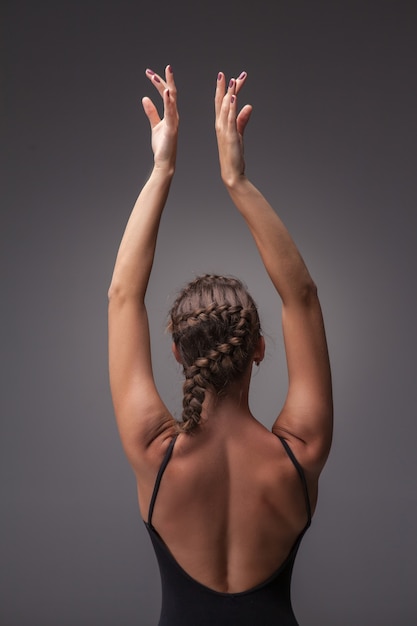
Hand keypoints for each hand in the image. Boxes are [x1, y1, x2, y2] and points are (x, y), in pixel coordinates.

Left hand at [142, 65, 178, 171]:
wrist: (165, 161)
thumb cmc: (162, 146)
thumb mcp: (155, 125)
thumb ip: (151, 112)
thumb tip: (145, 98)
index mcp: (171, 114)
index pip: (167, 94)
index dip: (159, 82)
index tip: (150, 73)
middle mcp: (174, 115)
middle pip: (170, 93)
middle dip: (164, 80)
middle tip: (153, 70)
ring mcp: (174, 121)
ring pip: (171, 100)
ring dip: (165, 86)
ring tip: (160, 75)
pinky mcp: (171, 128)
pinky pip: (170, 112)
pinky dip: (168, 101)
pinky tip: (165, 92)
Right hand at [215, 71, 251, 186]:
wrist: (231, 172)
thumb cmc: (234, 155)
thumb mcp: (239, 134)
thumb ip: (242, 119)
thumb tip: (248, 106)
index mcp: (221, 124)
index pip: (223, 103)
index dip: (226, 90)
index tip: (232, 78)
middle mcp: (220, 125)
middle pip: (221, 102)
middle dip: (223, 87)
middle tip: (224, 74)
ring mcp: (224, 130)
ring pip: (225, 108)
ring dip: (228, 93)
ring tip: (231, 80)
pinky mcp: (230, 136)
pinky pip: (230, 118)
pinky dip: (231, 107)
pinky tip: (233, 97)